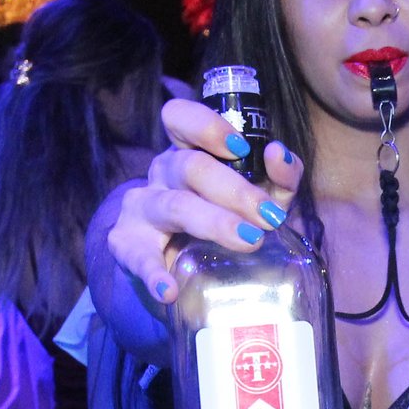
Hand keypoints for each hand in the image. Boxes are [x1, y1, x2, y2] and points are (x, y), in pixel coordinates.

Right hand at [104, 99, 302, 301]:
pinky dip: (153, 274)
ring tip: (248, 241)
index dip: (206, 127)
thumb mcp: (259, 197)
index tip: (241, 147)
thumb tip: (280, 154)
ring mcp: (141, 209)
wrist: (182, 271)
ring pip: (172, 206)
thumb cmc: (224, 221)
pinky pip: (137, 258)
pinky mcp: (127, 247)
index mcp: (187, 153)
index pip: (180, 119)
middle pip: (190, 168)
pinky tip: (168, 290)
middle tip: (269, 217)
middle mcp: (161, 175)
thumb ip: (278, 177)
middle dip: (234, 190)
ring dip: (212, 222)